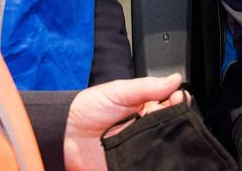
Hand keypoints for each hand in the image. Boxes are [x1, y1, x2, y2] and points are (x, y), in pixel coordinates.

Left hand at [63, 74, 186, 170]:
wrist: (63, 136)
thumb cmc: (87, 110)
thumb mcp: (118, 91)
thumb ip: (146, 86)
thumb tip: (176, 79)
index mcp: (145, 107)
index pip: (171, 103)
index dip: (178, 99)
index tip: (178, 96)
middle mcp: (146, 127)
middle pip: (172, 122)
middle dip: (175, 115)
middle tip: (168, 109)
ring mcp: (141, 146)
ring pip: (166, 141)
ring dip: (168, 134)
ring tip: (159, 127)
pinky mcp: (134, 163)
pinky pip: (153, 160)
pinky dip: (159, 154)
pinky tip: (156, 146)